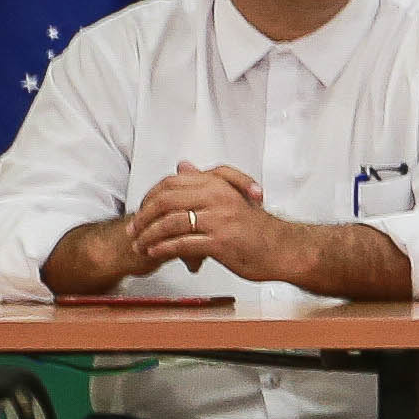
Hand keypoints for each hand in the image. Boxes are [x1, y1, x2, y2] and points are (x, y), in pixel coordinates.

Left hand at [128, 166, 305, 288]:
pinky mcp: (221, 241)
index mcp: (217, 184)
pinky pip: (183, 243)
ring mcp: (219, 219)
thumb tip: (182, 166)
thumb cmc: (258, 228)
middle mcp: (218, 197)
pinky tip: (155, 252)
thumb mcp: (231, 196)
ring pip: (171, 223)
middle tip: (133, 229)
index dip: (150, 197)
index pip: (171, 183)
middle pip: (166, 201)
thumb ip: (204, 181)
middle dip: (144, 217)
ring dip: (150, 235)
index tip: (141, 211)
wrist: (285, 249)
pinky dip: (164, 248)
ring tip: (140, 245)